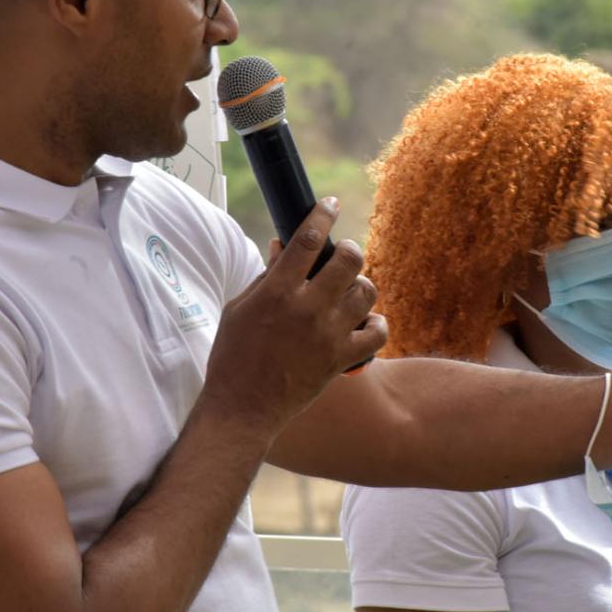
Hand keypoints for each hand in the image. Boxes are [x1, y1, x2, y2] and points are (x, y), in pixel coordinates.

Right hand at [202, 198, 386, 434]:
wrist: (242, 408)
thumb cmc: (233, 356)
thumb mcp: (240, 308)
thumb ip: (267, 276)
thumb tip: (284, 245)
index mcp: (277, 292)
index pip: (307, 239)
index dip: (322, 214)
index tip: (329, 203)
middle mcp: (306, 308)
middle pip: (349, 259)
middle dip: (348, 250)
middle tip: (341, 256)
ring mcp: (327, 334)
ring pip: (367, 292)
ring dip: (361, 285)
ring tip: (349, 291)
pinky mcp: (341, 360)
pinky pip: (377, 333)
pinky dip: (376, 324)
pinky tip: (364, 322)